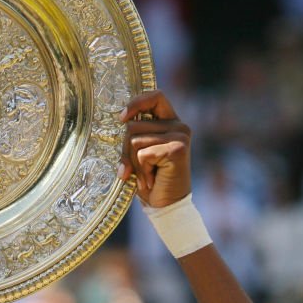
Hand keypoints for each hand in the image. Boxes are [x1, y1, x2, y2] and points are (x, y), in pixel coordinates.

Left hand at [118, 90, 190, 207]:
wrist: (166, 206)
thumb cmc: (150, 180)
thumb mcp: (139, 154)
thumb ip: (135, 136)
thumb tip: (122, 121)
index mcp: (170, 122)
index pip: (156, 96)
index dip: (137, 103)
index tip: (122, 118)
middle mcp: (179, 126)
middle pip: (134, 126)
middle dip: (126, 150)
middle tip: (135, 170)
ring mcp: (180, 136)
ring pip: (135, 140)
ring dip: (133, 163)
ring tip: (146, 176)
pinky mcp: (177, 148)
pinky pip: (143, 154)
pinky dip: (141, 170)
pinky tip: (151, 180)